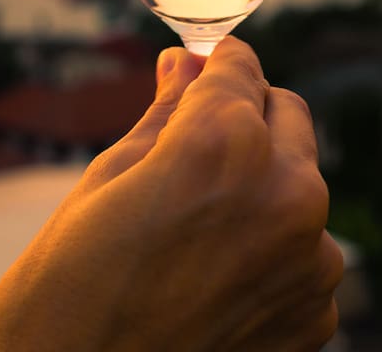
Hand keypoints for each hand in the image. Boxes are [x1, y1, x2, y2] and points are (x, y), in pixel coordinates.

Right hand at [0, 37, 341, 350]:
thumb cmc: (64, 295)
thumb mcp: (103, 184)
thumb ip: (163, 117)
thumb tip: (184, 65)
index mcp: (224, 146)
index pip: (239, 68)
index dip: (210, 66)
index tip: (193, 72)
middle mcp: (286, 195)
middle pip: (284, 116)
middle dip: (242, 118)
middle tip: (185, 150)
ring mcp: (310, 262)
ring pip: (297, 185)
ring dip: (259, 187)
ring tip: (188, 231)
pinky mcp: (316, 315)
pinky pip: (301, 251)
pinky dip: (267, 249)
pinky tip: (209, 277)